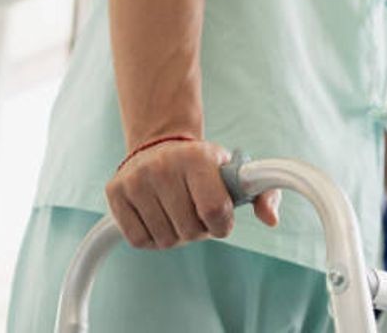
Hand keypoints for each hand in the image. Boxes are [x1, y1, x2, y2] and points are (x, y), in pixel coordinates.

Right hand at [105, 139, 280, 248]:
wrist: (160, 146)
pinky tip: (159, 217)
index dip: (222, 225)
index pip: (215, 210)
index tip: (221, 219)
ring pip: (166, 239)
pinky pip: (140, 240)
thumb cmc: (205, 167)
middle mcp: (163, 166)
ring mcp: (136, 179)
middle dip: (200, 229)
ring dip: (177, 235)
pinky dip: (153, 237)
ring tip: (178, 212)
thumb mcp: (236, 172)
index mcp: (198, 157)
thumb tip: (271, 219)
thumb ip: (263, 194)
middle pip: (190, 230)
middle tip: (197, 212)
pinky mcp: (115, 193)